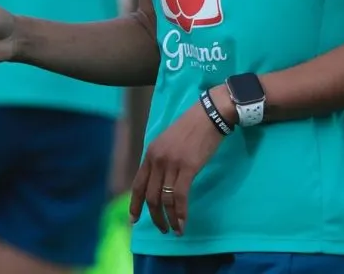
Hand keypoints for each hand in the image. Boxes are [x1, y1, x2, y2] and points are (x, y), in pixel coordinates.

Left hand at [129, 93, 229, 235]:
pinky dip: (181, 214)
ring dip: (169, 219)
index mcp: (151, 152)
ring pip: (165, 200)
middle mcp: (157, 159)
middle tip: (162, 229)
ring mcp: (172, 163)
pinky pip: (180, 197)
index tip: (133, 221)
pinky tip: (183, 223)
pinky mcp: (188, 167)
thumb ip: (161, 159)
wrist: (209, 113)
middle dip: (155, 217)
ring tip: (175, 229)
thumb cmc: (191, 125)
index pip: (137, 184)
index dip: (135, 205)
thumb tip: (159, 182)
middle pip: (151, 196)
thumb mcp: (168, 141)